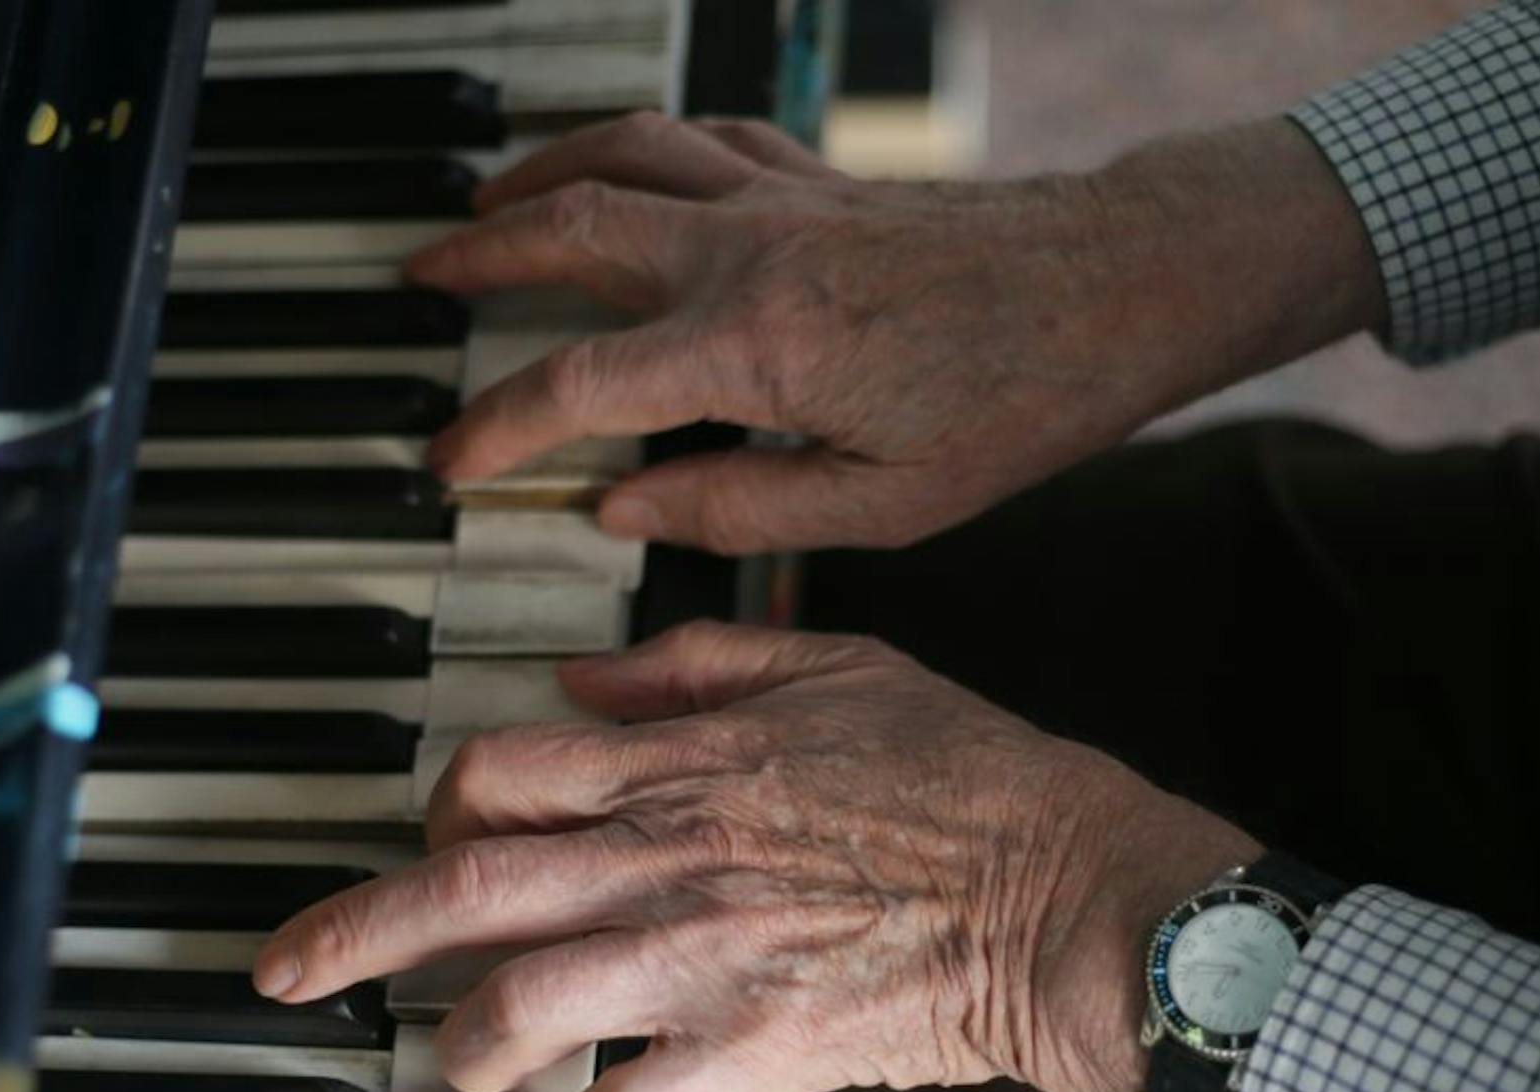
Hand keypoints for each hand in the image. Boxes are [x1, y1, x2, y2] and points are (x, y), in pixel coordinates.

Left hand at [253, 622, 1257, 1091]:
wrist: (1071, 888)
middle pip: (464, 888)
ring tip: (457, 1064)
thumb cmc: (970, 776)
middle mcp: (670, 857)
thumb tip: (587, 682)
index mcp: (682, 764)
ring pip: (521, 1006)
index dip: (436, 809)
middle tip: (281, 975)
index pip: (499, 774)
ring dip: (464, 1045)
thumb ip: (699, 663)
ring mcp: (706, 957)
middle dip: (350, 934)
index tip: (426, 838)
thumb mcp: (837, 665)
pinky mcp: (758, 1050)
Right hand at [406, 114, 1382, 553]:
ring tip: (483, 205)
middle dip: (478, 256)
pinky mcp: (819, 178)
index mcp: (758, 348)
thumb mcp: (886, 504)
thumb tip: (625, 508)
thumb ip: (741, 508)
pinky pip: (697, 135)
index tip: (450, 460)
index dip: (498, 426)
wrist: (1120, 287)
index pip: (581, 385)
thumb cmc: (1021, 399)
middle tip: (420, 281)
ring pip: (623, 155)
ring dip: (537, 174)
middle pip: (571, 228)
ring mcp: (782, 200)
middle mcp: (752, 252)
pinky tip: (614, 165)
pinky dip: (632, 143)